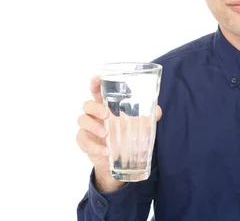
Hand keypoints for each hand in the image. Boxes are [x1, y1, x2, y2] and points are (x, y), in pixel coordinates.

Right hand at [76, 76, 162, 191]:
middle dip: (95, 107)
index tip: (97, 79)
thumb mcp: (138, 126)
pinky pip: (84, 141)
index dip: (95, 83)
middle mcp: (94, 114)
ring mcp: (87, 128)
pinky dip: (95, 147)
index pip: (97, 91)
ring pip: (82, 121)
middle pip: (87, 104)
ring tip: (106, 134)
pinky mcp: (84, 142)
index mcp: (105, 105)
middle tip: (107, 114)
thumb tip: (158, 110)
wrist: (118, 160)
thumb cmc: (125, 135)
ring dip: (94, 126)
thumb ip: (147, 117)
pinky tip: (105, 151)